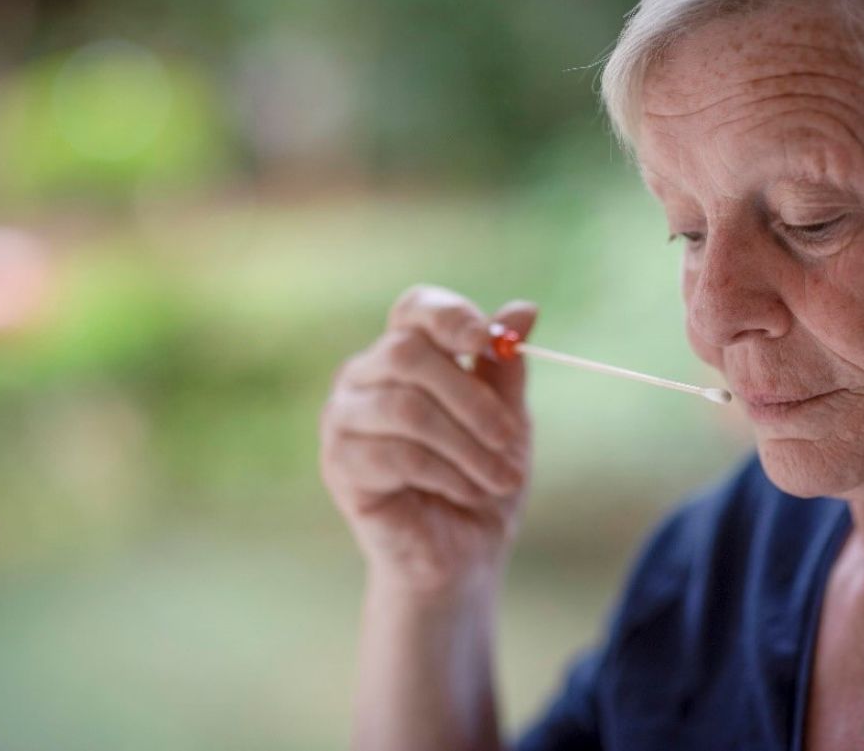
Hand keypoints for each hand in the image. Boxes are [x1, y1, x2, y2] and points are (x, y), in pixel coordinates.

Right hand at [320, 284, 537, 594]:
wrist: (462, 554)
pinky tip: (466, 492)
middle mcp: (363, 376)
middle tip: (509, 436)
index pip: (415, 309)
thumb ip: (506, 366)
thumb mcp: (506, 417)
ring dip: (466, 446)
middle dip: (470, 397)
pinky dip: (445, 474)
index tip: (488, 343)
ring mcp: (343, 419)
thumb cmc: (481, 479)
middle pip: (407, 353)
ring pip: (406, 409)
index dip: (450, 317)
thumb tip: (525, 309)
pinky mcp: (339, 464)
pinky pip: (396, 455)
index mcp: (403, 353)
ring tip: (498, 478)